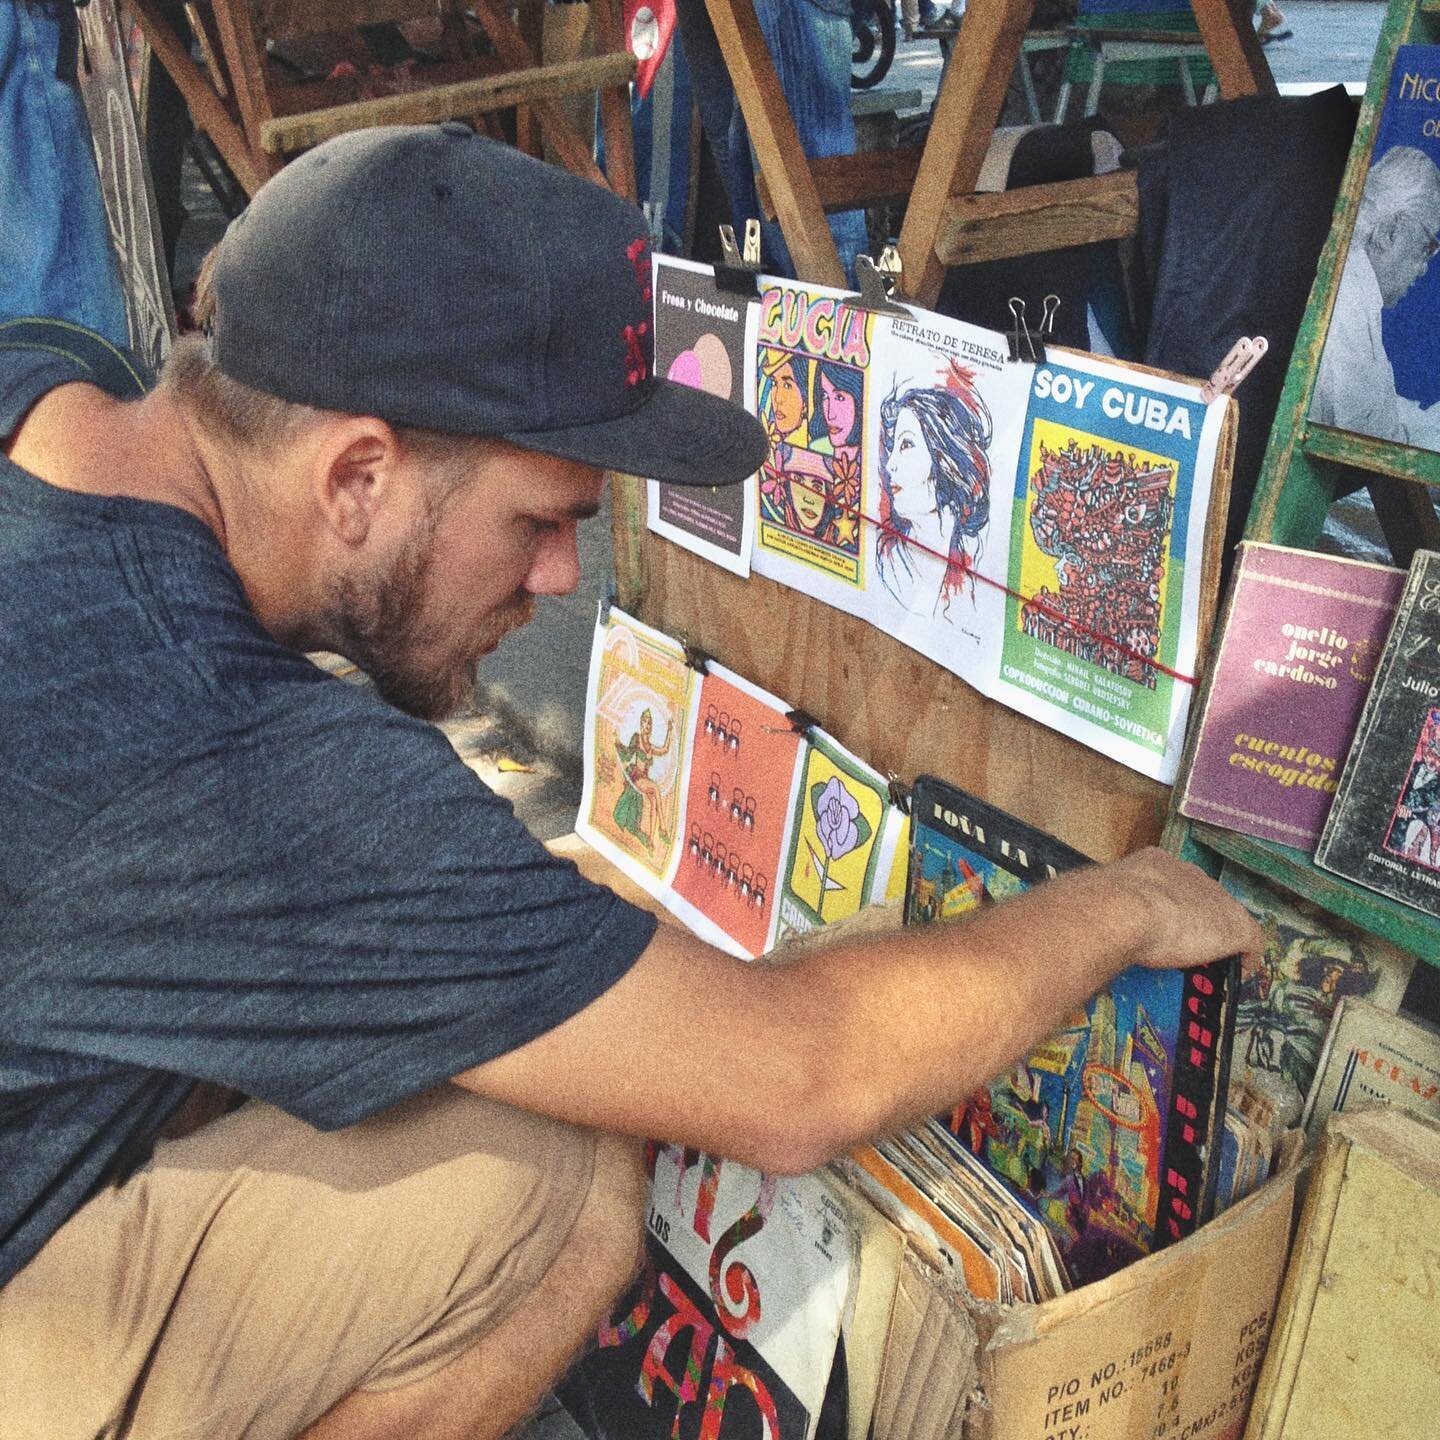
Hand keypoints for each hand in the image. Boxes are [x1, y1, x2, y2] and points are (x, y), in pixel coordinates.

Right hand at [1106, 848, 1263, 971]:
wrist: (1127, 910)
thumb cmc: (1105, 905)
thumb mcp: (1101, 901)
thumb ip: (1107, 905)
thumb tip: (1090, 920)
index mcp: (1154, 863)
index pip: (1171, 880)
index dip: (1169, 902)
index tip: (1164, 920)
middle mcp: (1188, 874)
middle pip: (1201, 894)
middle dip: (1195, 916)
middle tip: (1185, 942)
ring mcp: (1215, 898)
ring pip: (1223, 915)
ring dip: (1218, 935)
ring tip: (1212, 958)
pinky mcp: (1236, 926)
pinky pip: (1249, 941)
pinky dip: (1246, 956)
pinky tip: (1242, 969)